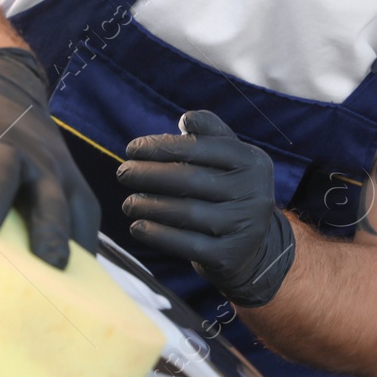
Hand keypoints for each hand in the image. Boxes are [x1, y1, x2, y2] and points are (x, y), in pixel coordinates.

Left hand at [118, 109, 295, 307]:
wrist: (254, 248)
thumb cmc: (230, 191)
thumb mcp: (230, 159)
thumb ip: (210, 133)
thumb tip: (186, 119)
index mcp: (253, 161)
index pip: (202, 148)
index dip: (162, 146)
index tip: (132, 148)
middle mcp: (254, 193)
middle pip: (192, 179)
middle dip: (150, 174)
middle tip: (123, 172)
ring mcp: (244, 227)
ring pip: (187, 213)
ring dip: (149, 205)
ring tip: (127, 202)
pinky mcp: (229, 256)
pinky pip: (186, 245)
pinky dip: (158, 235)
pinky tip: (137, 227)